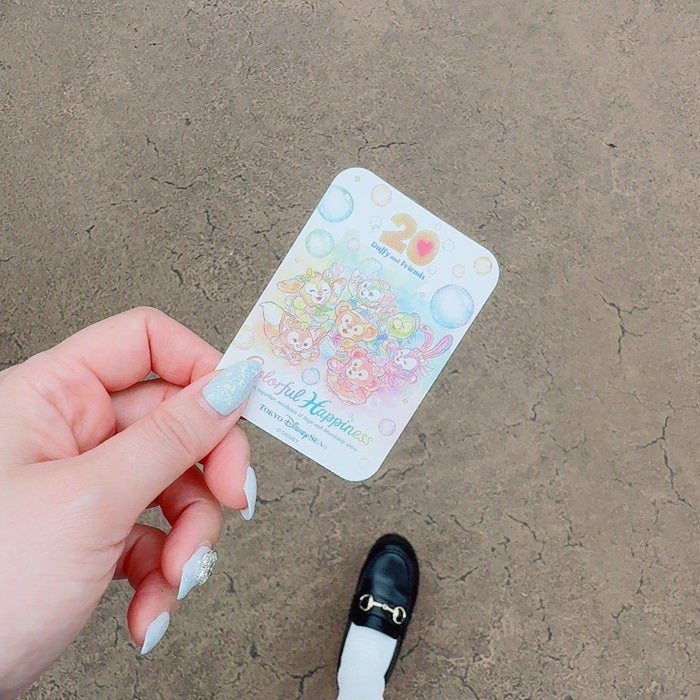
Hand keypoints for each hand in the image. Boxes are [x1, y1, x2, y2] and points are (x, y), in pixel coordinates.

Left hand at [0, 308, 259, 697]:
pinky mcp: (96, 532)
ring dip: (190, 537)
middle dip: (208, 474)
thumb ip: (171, 439)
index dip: (200, 367)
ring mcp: (86, 485)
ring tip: (176, 577)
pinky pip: (157, 533)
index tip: (242, 405)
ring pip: (176, 484)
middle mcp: (71, 434)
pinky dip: (166, 572)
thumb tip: (229, 387)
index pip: (145, 343)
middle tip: (233, 499)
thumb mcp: (91, 501)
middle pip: (175, 422)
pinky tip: (151, 606)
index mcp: (53, 397)